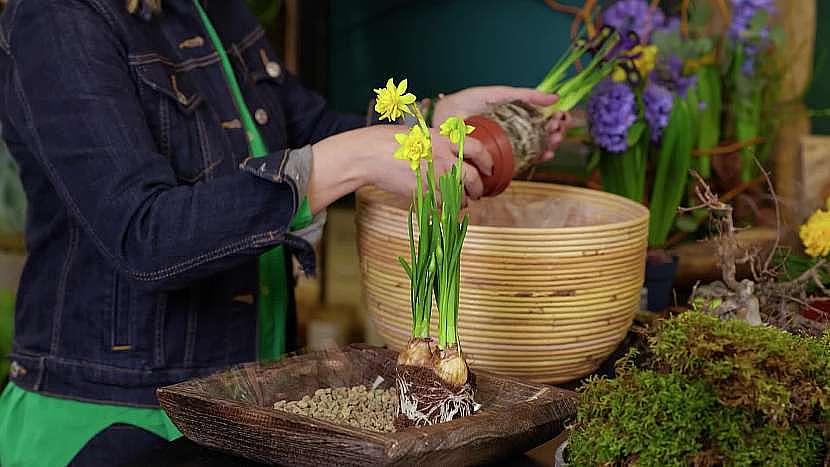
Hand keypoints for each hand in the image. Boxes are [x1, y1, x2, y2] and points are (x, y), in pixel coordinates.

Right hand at [363, 126, 490, 202]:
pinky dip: (444, 208)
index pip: (477, 149)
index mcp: (443, 140)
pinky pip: (442, 206)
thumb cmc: (388, 141)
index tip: (488, 168)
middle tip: (478, 192)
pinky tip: (441, 206)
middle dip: (479, 188)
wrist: (369, 155)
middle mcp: (443, 158)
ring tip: (460, 202)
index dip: (487, 161)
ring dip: (462, 201)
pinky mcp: (423, 193)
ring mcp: (434, 177)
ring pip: (459, 196)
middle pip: (473, 178)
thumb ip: (438, 143)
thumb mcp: (419, 134)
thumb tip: (450, 151)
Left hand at [433, 86, 570, 161]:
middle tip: (557, 132)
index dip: (553, 123)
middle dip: (553, 136)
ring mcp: (505, 149)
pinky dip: (534, 161)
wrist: (445, 117)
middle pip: (540, 138)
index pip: (540, 122)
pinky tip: (543, 156)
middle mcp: (512, 135)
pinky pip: (518, 165)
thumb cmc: (468, 102)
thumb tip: (556, 98)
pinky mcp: (496, 162)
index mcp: (514, 118)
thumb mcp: (499, 94)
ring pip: (533, 152)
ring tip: (553, 143)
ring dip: (548, 148)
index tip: (561, 120)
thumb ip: (525, 95)